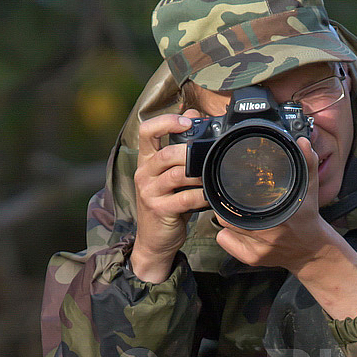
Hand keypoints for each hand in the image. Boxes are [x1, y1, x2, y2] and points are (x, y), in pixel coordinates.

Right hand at [129, 111, 208, 282]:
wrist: (155, 241)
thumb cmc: (168, 205)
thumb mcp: (172, 176)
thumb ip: (180, 147)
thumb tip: (194, 115)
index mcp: (146, 161)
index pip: (146, 131)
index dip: (166, 121)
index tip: (188, 122)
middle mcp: (144, 174)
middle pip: (165, 154)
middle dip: (189, 153)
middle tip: (208, 155)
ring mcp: (150, 193)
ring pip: (175, 175)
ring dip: (198, 175)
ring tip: (212, 176)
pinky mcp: (160, 210)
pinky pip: (184, 198)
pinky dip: (201, 196)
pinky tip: (211, 196)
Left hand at [215, 139, 356, 319]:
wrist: (311, 251)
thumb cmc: (307, 218)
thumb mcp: (310, 189)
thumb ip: (307, 163)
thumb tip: (303, 142)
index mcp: (280, 216)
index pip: (239, 202)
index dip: (230, 192)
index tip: (229, 184)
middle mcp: (268, 235)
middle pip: (226, 214)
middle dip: (226, 203)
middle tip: (231, 196)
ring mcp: (258, 249)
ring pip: (224, 227)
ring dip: (226, 217)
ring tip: (235, 210)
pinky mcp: (252, 259)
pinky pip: (225, 241)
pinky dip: (226, 234)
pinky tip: (237, 229)